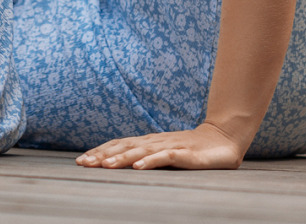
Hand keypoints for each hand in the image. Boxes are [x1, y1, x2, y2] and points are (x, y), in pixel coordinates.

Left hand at [75, 122, 244, 169]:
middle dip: (102, 155)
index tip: (81, 161)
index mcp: (148, 142)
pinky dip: (151, 161)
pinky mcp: (186, 153)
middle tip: (83, 163)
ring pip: (141, 151)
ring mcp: (170, 146)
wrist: (223, 138)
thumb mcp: (165, 154)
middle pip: (124, 147)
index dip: (99, 152)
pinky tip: (139, 167)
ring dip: (121, 158)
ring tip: (104, 165)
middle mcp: (155, 142)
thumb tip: (122, 166)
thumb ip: (146, 157)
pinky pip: (165, 157)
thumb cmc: (192, 149)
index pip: (119, 145)